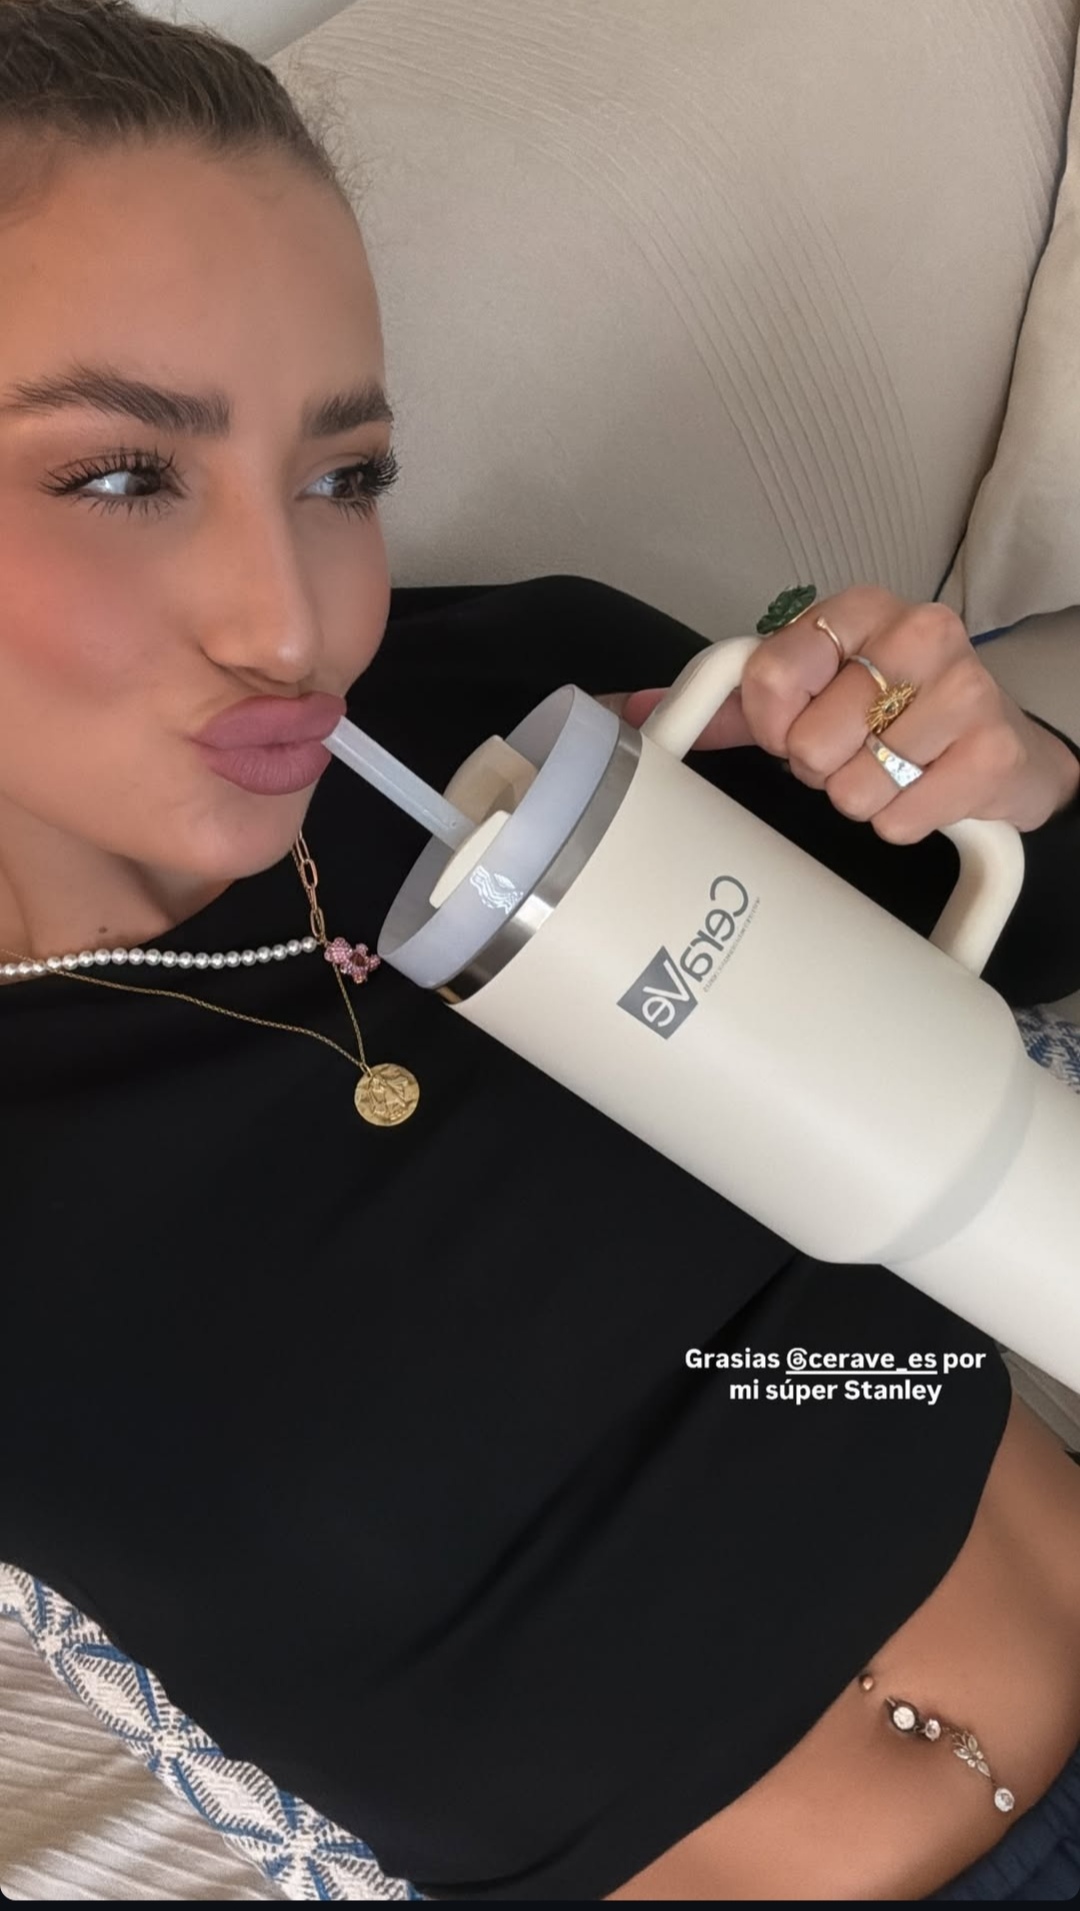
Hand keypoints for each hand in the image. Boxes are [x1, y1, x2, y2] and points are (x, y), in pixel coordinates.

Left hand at [597, 585, 1079, 841]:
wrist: (996, 741)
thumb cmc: (892, 710)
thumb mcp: (812, 690)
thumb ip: (727, 703)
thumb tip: (628, 710)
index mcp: (856, 609)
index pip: (769, 674)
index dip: (769, 725)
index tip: (789, 730)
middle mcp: (916, 632)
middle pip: (810, 742)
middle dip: (821, 766)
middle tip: (853, 751)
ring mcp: (963, 688)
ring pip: (854, 787)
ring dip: (864, 796)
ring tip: (893, 768)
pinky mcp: (992, 750)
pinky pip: (901, 818)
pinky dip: (903, 821)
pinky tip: (925, 790)